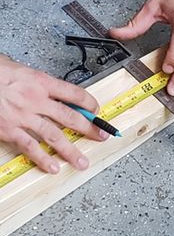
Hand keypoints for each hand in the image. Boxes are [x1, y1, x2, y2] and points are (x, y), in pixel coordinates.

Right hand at [0, 56, 107, 173]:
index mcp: (40, 82)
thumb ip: (37, 80)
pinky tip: (53, 167)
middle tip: (101, 136)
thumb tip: (50, 87)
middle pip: (69, 116)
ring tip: (82, 161)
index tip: (96, 110)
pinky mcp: (10, 130)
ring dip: (70, 150)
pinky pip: (30, 147)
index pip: (73, 93)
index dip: (89, 103)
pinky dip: (43, 158)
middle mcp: (36, 100)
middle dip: (89, 128)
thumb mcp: (20, 68)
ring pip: (53, 136)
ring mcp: (23, 117)